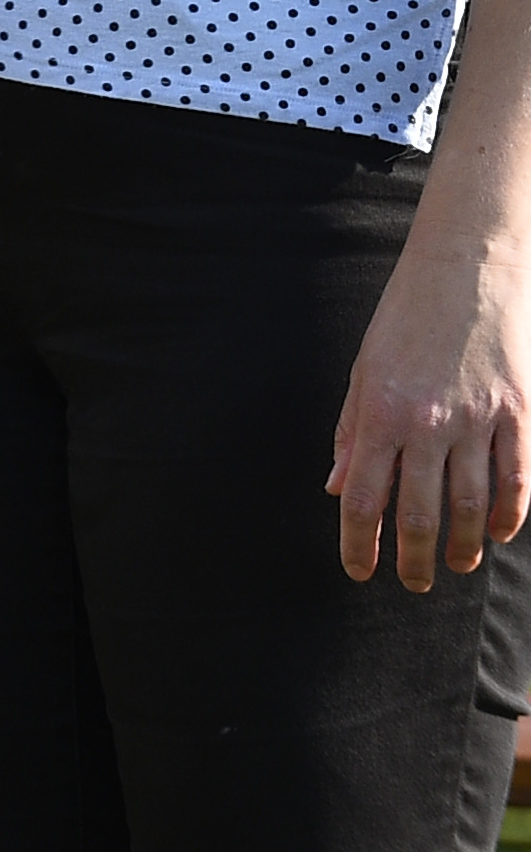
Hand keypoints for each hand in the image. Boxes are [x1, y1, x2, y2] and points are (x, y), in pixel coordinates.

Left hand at [333, 227, 530, 589]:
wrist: (464, 268)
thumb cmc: (404, 319)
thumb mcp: (363, 371)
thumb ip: (352, 434)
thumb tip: (338, 489)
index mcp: (381, 412)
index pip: (365, 497)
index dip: (359, 543)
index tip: (358, 572)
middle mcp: (429, 422)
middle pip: (420, 512)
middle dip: (413, 557)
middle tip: (413, 582)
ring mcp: (480, 419)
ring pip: (473, 505)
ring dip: (464, 545)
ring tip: (457, 565)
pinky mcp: (520, 412)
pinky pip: (517, 477)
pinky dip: (510, 513)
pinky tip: (500, 534)